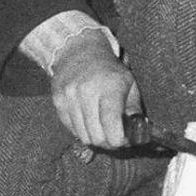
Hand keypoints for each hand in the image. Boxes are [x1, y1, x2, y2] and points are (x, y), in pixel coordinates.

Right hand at [50, 30, 139, 150]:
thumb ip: (134, 112)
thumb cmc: (110, 71)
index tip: (124, 140)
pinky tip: (88, 119)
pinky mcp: (58, 101)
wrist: (79, 52)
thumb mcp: (130, 85)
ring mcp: (69, 96)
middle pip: (96, 137)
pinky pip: (71, 129)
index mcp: (110, 87)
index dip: (120, 141)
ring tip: (102, 128)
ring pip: (83, 136)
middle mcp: (87, 91)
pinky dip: (81, 130)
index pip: (112, 127)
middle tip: (114, 138)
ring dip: (94, 138)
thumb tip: (138, 137)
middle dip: (108, 143)